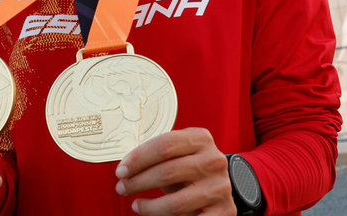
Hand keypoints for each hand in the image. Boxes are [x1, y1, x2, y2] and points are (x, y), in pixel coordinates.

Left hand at [115, 128, 234, 215]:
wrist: (220, 186)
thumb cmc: (191, 169)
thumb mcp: (179, 154)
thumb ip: (158, 156)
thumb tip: (126, 168)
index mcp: (201, 139)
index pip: (164, 145)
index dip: (138, 159)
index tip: (121, 170)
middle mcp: (213, 160)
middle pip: (166, 172)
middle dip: (138, 182)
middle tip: (122, 188)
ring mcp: (220, 186)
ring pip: (175, 202)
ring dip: (149, 206)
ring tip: (136, 205)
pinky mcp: (225, 211)